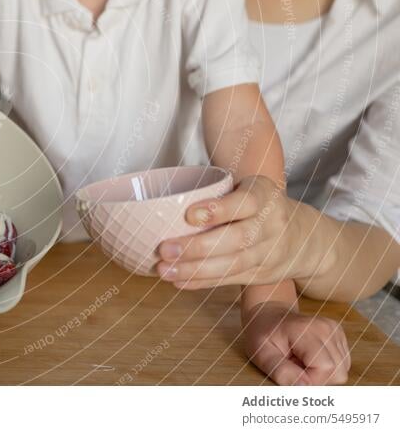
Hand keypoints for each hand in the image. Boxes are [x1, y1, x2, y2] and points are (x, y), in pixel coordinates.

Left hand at [155, 175, 319, 288]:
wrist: (305, 238)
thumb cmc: (261, 206)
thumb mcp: (251, 188)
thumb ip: (220, 194)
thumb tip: (167, 205)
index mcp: (265, 196)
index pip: (245, 202)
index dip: (218, 210)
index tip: (189, 215)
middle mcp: (271, 225)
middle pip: (236, 239)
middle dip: (197, 247)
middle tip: (164, 248)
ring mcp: (269, 253)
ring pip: (231, 265)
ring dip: (194, 270)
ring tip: (164, 269)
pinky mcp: (262, 275)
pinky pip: (230, 279)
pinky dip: (201, 282)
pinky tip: (178, 281)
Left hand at [243, 302, 349, 385]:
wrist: (268, 316)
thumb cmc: (263, 335)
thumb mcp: (262, 354)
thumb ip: (281, 371)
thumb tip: (304, 387)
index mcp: (305, 330)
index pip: (326, 368)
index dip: (311, 380)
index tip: (292, 373)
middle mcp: (326, 328)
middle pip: (338, 372)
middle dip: (317, 378)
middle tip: (295, 366)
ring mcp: (335, 330)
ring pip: (342, 370)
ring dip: (322, 373)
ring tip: (301, 360)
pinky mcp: (339, 335)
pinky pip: (343, 364)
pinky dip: (327, 367)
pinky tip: (310, 357)